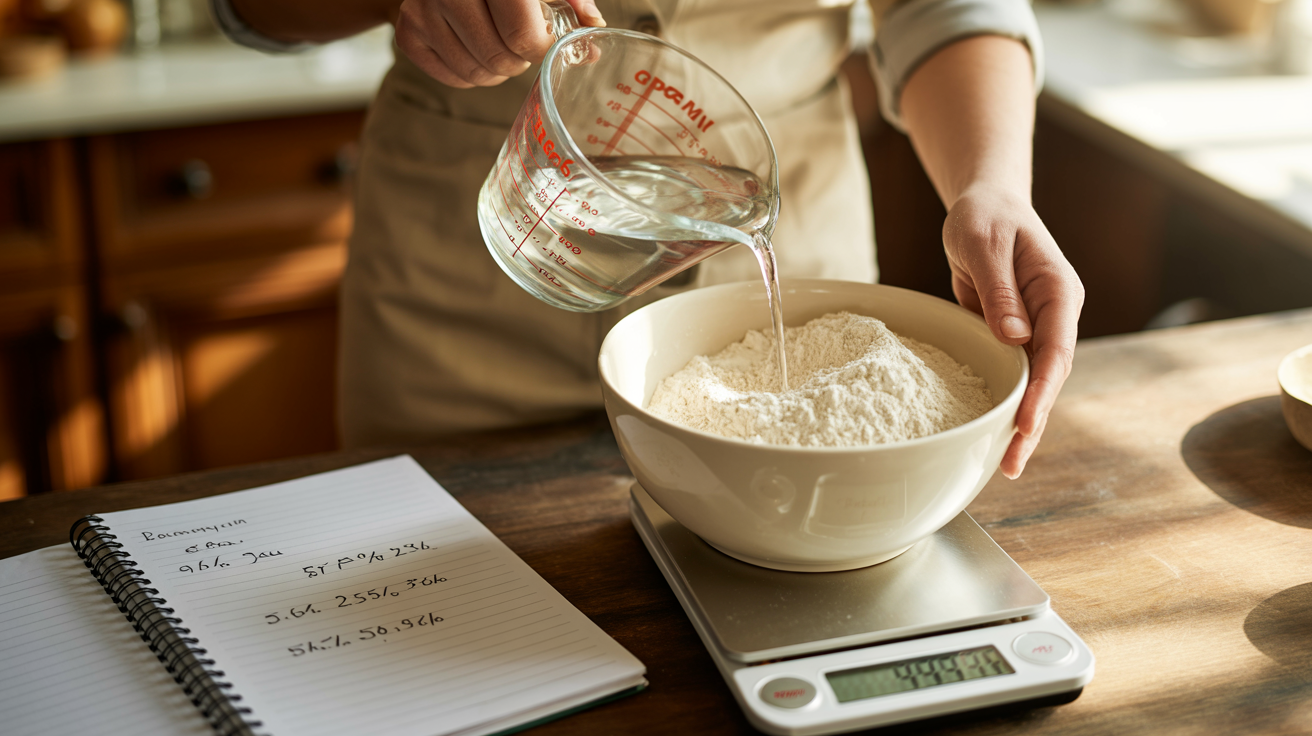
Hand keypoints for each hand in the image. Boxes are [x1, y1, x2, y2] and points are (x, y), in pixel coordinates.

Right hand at [393, 0, 604, 87]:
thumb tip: (589, 42)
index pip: (522, 35)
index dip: (541, 49)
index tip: (546, 44)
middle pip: (500, 58)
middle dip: (519, 60)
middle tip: (519, 44)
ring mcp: (424, 10)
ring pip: (477, 73)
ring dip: (497, 71)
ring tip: (498, 46)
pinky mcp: (410, 32)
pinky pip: (453, 77)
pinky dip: (471, 74)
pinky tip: (475, 49)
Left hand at [940, 184, 1083, 478]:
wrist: (984, 206)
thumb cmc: (985, 217)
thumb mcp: (984, 244)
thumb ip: (998, 289)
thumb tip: (1015, 337)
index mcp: (1059, 292)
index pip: (1055, 350)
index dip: (1041, 392)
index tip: (1025, 425)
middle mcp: (1055, 316)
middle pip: (1050, 378)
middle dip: (1032, 423)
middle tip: (1010, 464)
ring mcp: (1038, 328)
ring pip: (1034, 383)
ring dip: (1020, 423)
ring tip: (1003, 465)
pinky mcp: (1016, 335)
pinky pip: (1013, 375)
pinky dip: (1005, 404)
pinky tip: (991, 434)